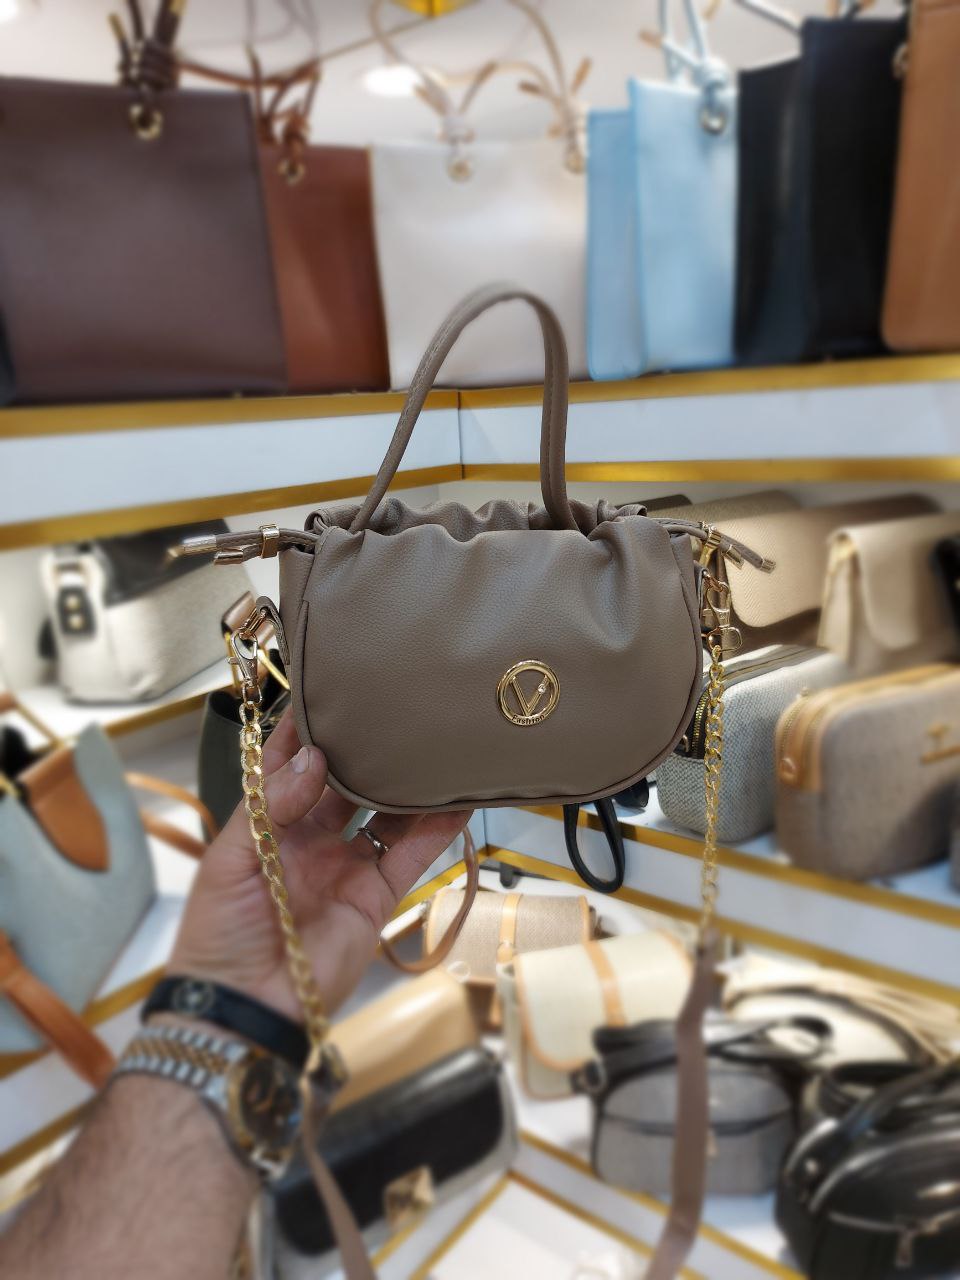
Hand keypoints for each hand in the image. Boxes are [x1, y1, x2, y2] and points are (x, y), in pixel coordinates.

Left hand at [169, 711, 470, 1020]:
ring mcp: (348, 866)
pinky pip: (411, 855)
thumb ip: (270, 806)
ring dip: (406, 783)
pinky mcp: (377, 896)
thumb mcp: (230, 860)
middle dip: (365, 749)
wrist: (243, 1008)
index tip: (329, 690)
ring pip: (385, 813)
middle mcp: (312, 839)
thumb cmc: (220, 930)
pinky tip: (456, 796)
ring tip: (433, 741)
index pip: (290, 767)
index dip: (307, 732)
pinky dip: (436, 828)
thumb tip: (315, 758)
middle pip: (345, 783)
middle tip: (393, 707)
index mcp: (268, 825)